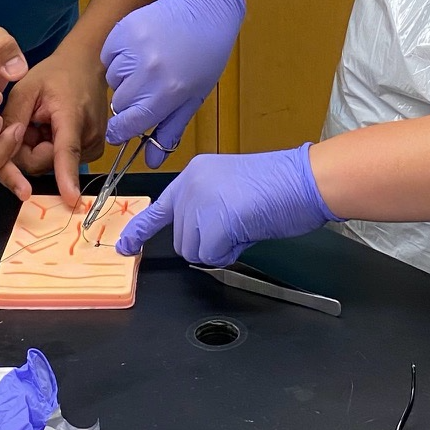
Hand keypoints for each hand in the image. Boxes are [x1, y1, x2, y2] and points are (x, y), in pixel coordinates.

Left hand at [1, 43, 109, 204]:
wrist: (87, 64)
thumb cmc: (56, 73)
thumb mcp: (26, 88)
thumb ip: (13, 119)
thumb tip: (3, 152)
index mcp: (72, 118)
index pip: (66, 152)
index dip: (67, 176)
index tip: (72, 199)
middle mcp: (88, 138)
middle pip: (45, 163)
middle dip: (28, 148)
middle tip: (30, 121)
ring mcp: (93, 147)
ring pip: (50, 164)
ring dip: (38, 147)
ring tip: (43, 120)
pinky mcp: (93, 151)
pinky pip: (59, 161)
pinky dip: (50, 147)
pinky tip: (53, 126)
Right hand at [100, 0, 245, 163]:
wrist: (204, 9)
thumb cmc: (203, 56)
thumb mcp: (193, 97)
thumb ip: (169, 130)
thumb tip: (150, 162)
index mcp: (167, 93)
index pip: (128, 125)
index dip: (122, 131)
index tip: (121, 130)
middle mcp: (148, 73)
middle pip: (119, 104)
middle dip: (130, 102)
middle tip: (148, 87)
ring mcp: (134, 50)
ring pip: (112, 80)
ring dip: (125, 78)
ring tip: (147, 64)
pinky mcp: (123, 31)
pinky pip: (108, 56)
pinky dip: (118, 57)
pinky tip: (139, 49)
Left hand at [115, 144, 339, 267]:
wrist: (304, 179)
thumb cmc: (279, 186)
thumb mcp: (232, 191)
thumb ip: (208, 209)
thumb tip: (200, 239)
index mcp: (194, 173)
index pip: (161, 206)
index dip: (141, 230)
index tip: (125, 247)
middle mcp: (190, 184)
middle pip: (181, 238)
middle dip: (207, 243)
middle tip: (238, 223)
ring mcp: (198, 201)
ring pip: (193, 250)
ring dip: (219, 248)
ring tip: (245, 223)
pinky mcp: (211, 221)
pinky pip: (210, 256)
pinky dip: (229, 252)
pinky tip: (248, 230)